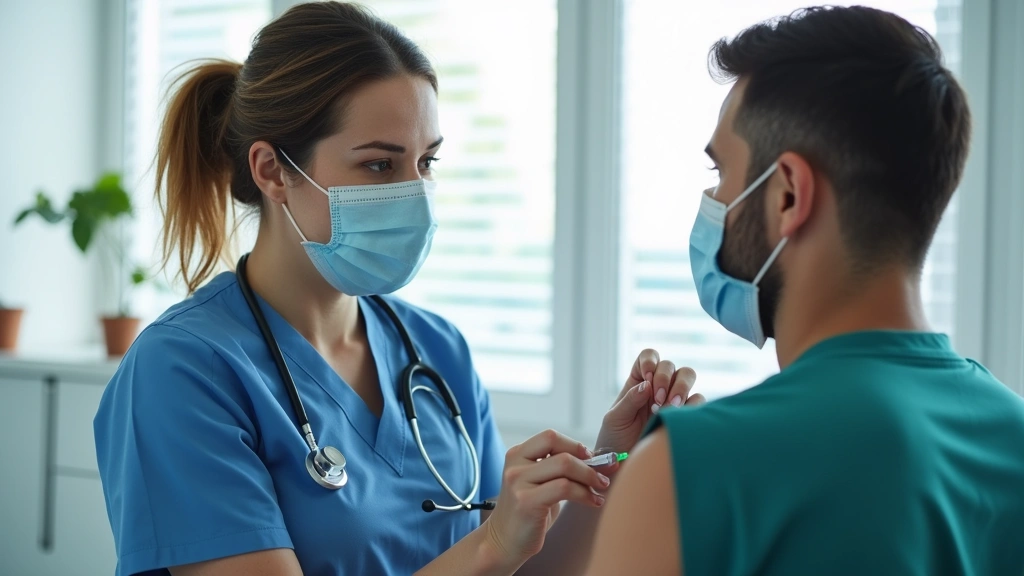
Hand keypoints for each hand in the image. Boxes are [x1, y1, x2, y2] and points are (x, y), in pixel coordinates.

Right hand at [483, 430, 608, 566]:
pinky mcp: (526, 501)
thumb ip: (561, 469)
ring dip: (589, 477)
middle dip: (588, 463)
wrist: (504, 542)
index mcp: (518, 454)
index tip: (592, 458)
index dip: (575, 445)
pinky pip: (564, 488)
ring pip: (564, 466)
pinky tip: (593, 502)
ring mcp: (518, 482)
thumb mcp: (541, 484)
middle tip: (602, 477)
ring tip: (600, 490)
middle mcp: (515, 464)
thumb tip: (601, 460)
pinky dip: (585, 494)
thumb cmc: (529, 513)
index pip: (551, 437)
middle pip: (560, 450)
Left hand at [594, 349, 704, 458]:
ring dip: (680, 388)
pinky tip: (677, 418)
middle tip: (657, 400)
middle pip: (671, 365)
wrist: (626, 468)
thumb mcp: (616, 418)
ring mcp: (674, 400)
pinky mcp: (686, 415)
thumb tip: (648, 384)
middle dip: (666, 378)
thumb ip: (630, 400)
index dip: (650, 362)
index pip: (649, 356)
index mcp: (638, 381)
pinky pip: (698, 400)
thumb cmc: (615, 441)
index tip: (647, 378)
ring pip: (687, 376)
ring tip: (669, 408)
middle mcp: (658, 387)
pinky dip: (691, 405)